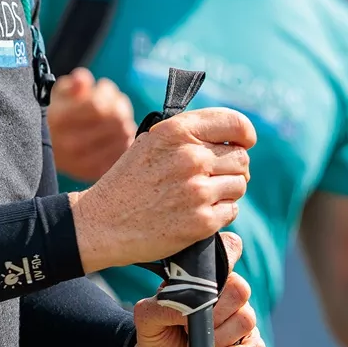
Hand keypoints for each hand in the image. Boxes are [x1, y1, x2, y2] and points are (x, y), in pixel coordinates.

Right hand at [48, 69, 135, 180]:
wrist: (49, 150)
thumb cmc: (60, 114)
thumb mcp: (61, 93)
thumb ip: (74, 83)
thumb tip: (82, 81)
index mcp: (60, 119)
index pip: (99, 104)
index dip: (107, 92)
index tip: (102, 91)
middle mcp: (70, 143)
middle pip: (116, 119)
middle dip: (120, 107)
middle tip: (114, 106)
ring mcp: (83, 161)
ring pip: (124, 136)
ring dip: (125, 124)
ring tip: (115, 121)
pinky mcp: (94, 173)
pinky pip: (123, 153)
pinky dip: (124, 141)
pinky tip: (115, 137)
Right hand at [70, 107, 254, 273]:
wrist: (102, 222)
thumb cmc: (129, 180)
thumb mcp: (152, 141)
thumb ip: (188, 133)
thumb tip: (231, 135)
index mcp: (178, 131)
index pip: (235, 124)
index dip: (245, 134)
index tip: (245, 141)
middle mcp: (190, 158)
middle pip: (241, 158)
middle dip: (233, 167)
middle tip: (215, 176)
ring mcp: (197, 191)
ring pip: (240, 184)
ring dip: (228, 190)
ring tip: (203, 195)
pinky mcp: (201, 222)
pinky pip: (232, 210)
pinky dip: (221, 212)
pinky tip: (200, 212)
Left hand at [131, 232, 266, 346]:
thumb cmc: (156, 335)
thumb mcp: (146, 317)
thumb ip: (161, 304)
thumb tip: (187, 306)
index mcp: (205, 278)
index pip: (231, 250)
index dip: (229, 258)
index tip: (211, 283)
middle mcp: (227, 294)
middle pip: (241, 290)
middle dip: (215, 315)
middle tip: (190, 327)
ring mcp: (240, 319)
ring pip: (247, 319)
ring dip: (221, 338)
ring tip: (200, 345)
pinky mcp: (247, 345)